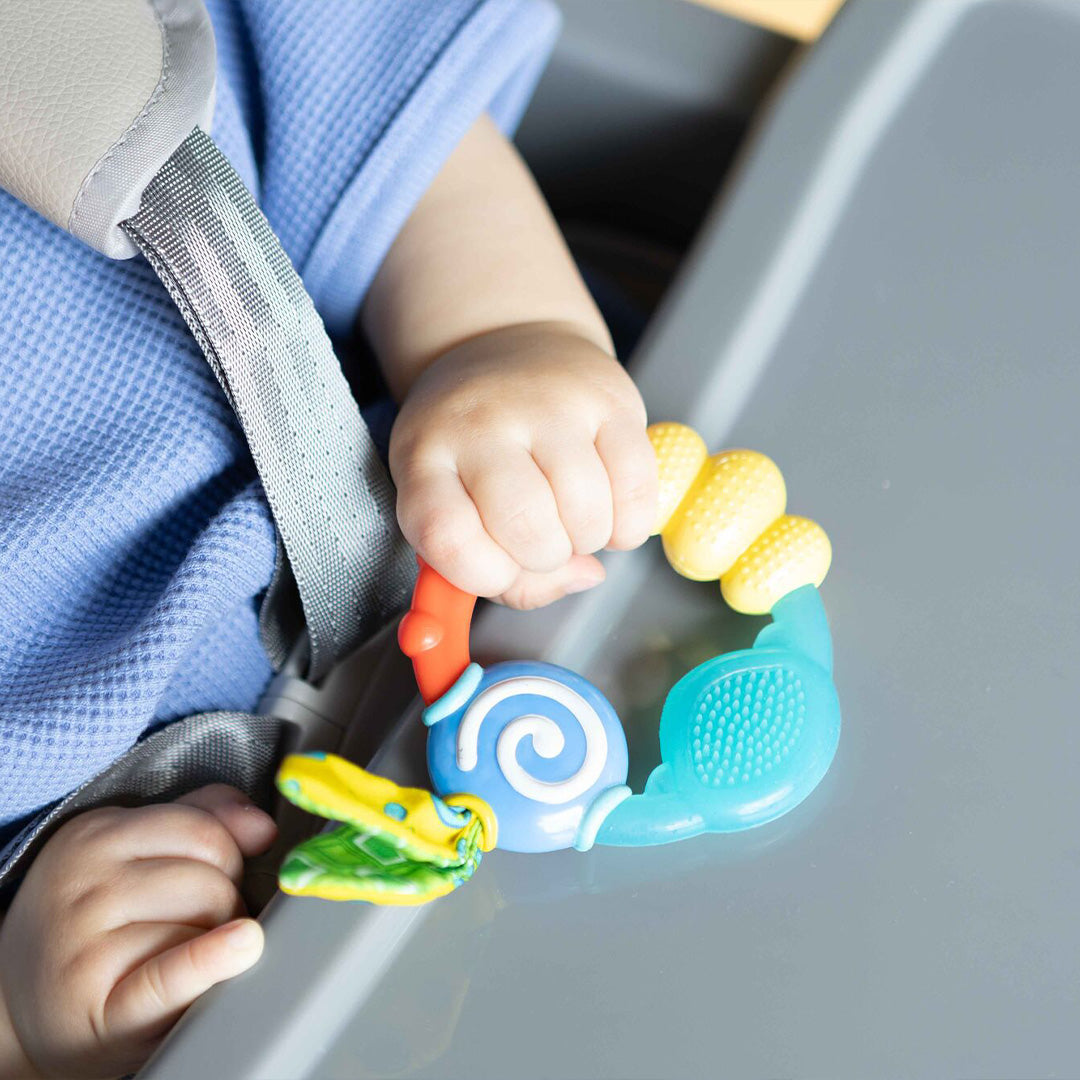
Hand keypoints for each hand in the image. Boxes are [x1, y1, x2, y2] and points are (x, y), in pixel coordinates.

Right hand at [0, 785, 276, 1078]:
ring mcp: (83, 942)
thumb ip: (204, 821)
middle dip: (226, 901)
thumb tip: (264, 828)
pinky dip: (215, 959)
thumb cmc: (99, 926)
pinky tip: (240, 948)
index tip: (213, 880)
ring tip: (184, 954)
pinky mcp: (95, 1003)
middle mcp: (83, 882)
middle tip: (198, 926)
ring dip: (217, 940)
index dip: (227, 858)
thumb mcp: (137, 857)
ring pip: (207, 921)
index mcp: (95, 834)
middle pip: (213, 876)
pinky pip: (176, 969)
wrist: (22, 1011)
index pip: (205, 828)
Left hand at [389, 323, 657, 608]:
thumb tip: (583, 577)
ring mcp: (546, 404)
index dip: (483, 575)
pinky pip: (636, 483)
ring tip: (578, 523)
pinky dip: (631, 521)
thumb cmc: (477, 448)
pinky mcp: (607, 397)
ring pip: (585, 508)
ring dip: (590, 539)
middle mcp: (480, 424)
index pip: (447, 536)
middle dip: (546, 558)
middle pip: (524, 525)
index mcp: (425, 458)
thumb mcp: (458, 503)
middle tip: (547, 544)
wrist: (505, 344)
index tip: (500, 571)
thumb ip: (506, 572)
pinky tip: (614, 514)